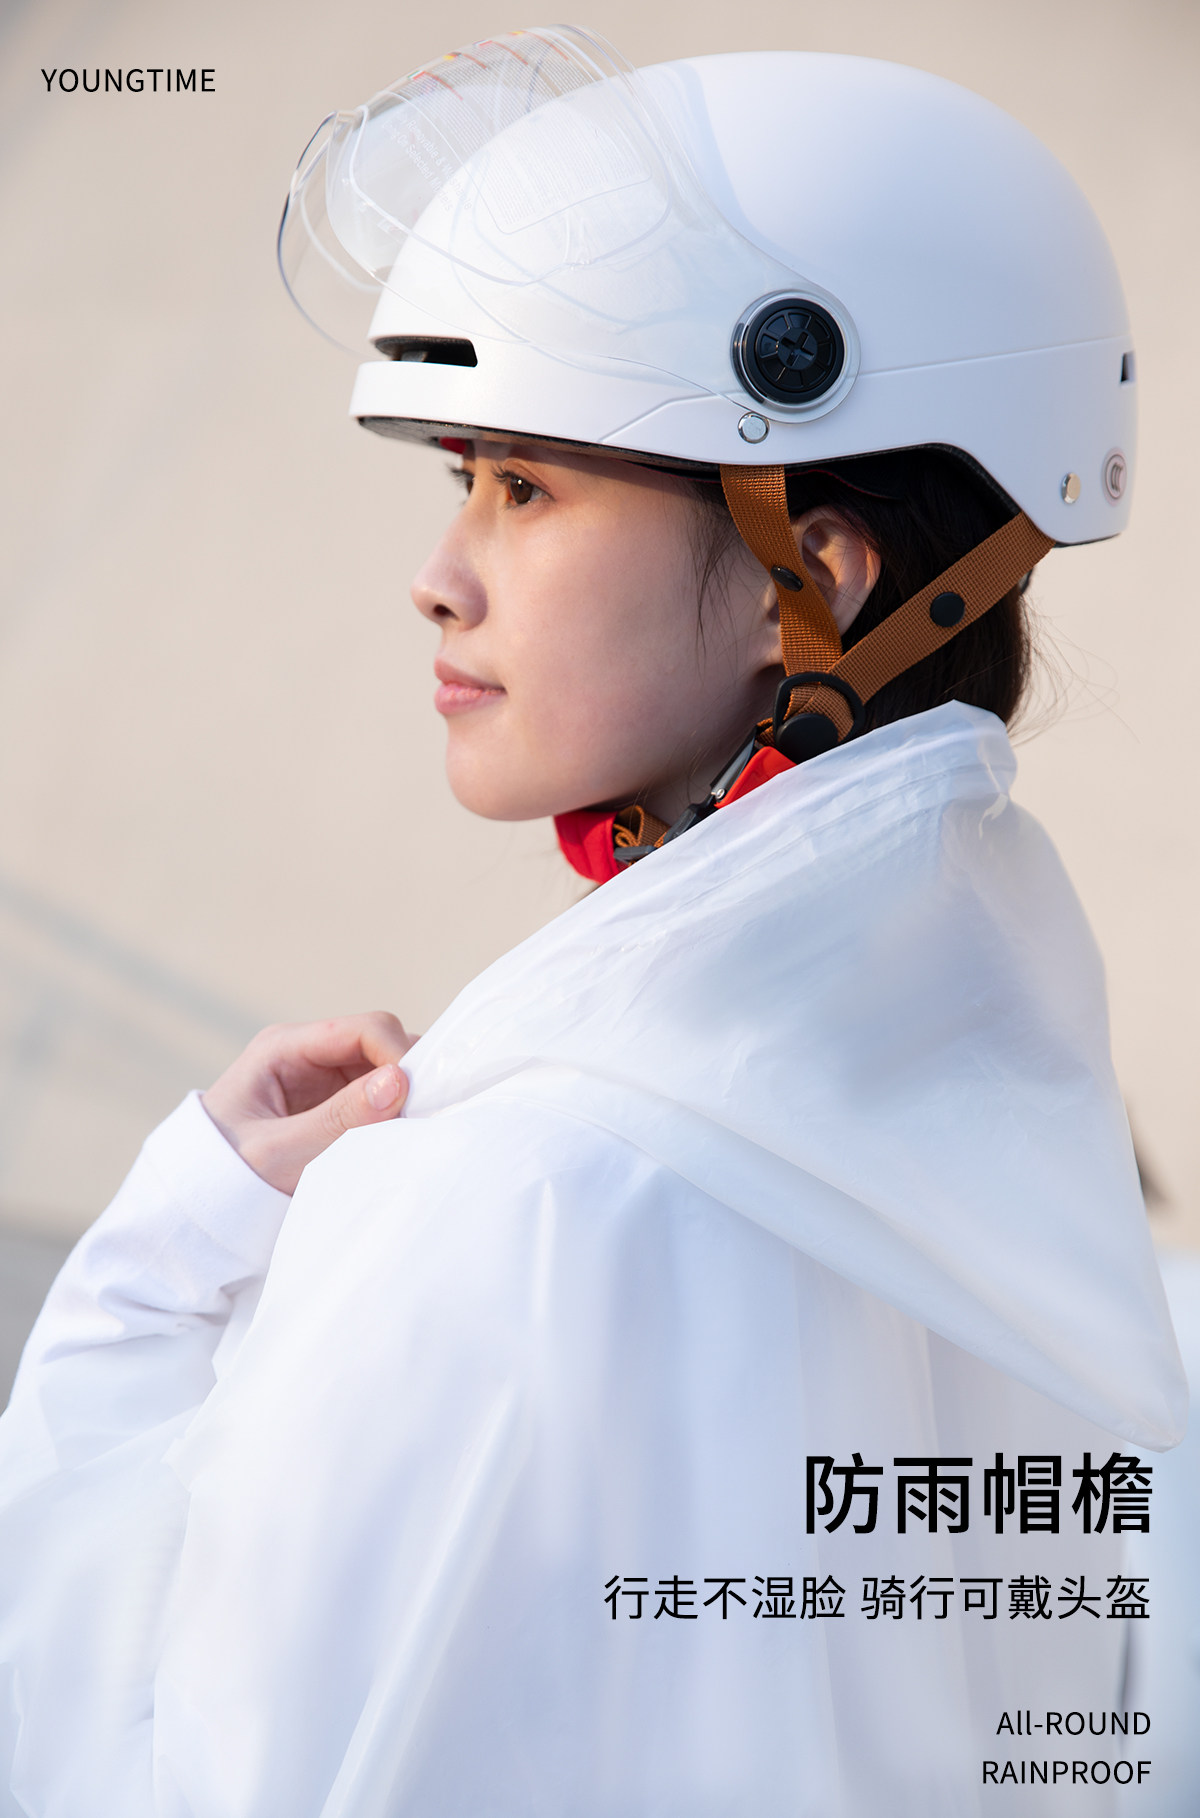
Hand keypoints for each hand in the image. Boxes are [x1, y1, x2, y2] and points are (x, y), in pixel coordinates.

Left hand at [201, 1012, 415, 1193]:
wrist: (192, 1209)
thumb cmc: (221, 1178)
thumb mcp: (278, 1153)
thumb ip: (338, 1119)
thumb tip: (400, 1081)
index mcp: (284, 1047)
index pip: (364, 1029)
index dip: (398, 1056)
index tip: (416, 1100)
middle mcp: (307, 1055)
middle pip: (381, 1044)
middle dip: (405, 1076)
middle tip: (420, 1119)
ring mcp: (321, 1081)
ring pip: (384, 1072)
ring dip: (401, 1098)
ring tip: (408, 1133)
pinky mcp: (331, 1108)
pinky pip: (376, 1100)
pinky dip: (393, 1115)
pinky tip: (394, 1140)